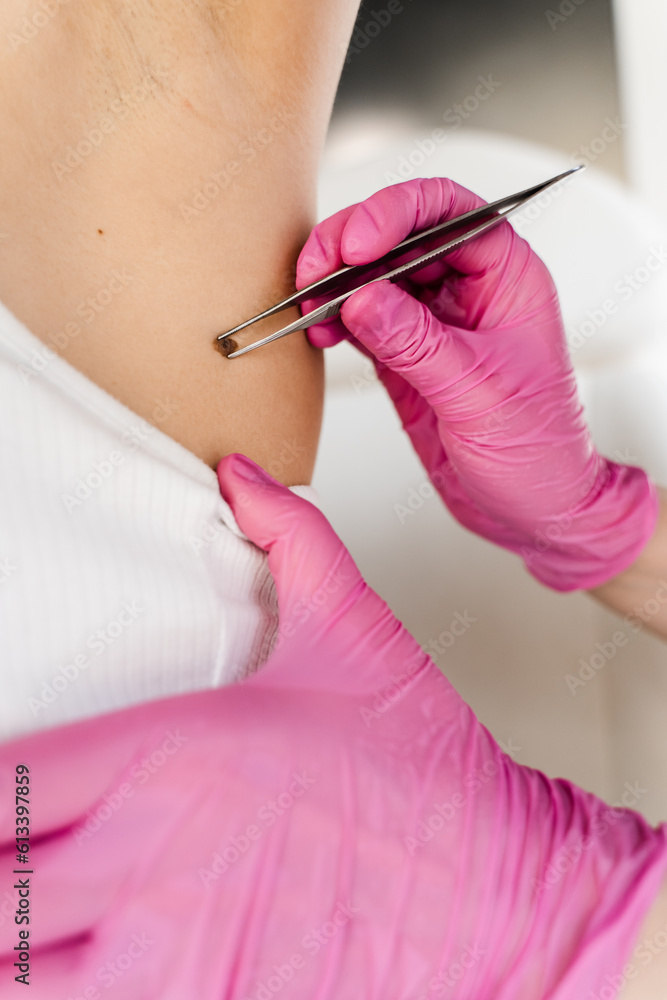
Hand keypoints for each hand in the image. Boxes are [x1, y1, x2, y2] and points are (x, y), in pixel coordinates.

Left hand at [1, 455, 663, 998]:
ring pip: (16, 975)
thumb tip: (241, 475)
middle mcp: (149, 857)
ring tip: (22, 915)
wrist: (502, 889)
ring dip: (6, 945)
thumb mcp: (355, 628)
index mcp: (170, 753)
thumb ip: (289, 536)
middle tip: (4, 848)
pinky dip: (61, 995)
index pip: (4, 780)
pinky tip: (70, 970)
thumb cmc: (424, 770)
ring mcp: (168, 957)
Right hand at [297, 178, 657, 590]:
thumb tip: (361, 300)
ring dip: (333, 281)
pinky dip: (333, 319)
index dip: (397, 214)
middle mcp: (467, 290)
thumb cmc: (538, 451)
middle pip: (400, 234)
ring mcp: (432, 322)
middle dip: (349, 244)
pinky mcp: (404, 355)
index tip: (360, 245)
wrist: (532, 508)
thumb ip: (417, 344)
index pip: (449, 212)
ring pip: (373, 275)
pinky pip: (361, 319)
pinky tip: (317, 329)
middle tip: (315, 272)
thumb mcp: (478, 394)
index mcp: (507, 277)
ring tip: (306, 301)